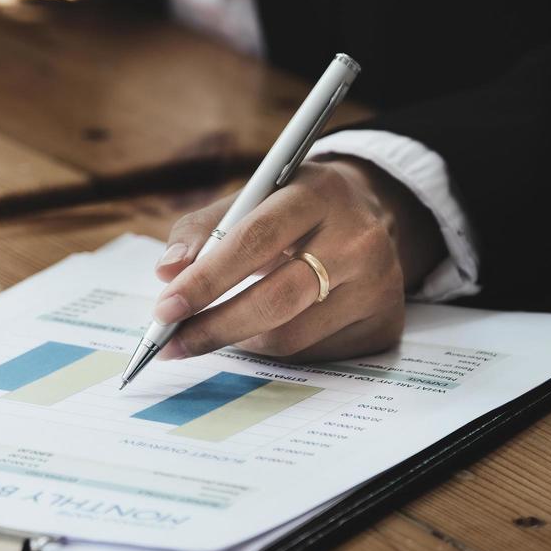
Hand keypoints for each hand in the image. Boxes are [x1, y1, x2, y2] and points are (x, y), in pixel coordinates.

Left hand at [152, 158, 442, 362]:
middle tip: (172, 344)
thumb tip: (167, 273)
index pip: (255, 240)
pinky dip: (277, 350)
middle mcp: (358, 239)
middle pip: (275, 300)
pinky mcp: (386, 325)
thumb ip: (201, 229)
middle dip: (214, 327)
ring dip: (241, 340)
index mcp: (318, 193)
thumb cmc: (292, 208)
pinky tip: (268, 329)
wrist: (372, 213)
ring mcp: (379, 286)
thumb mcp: (250, 197)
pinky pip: (313, 356)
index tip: (164, 309)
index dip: (206, 279)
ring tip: (216, 329)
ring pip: (290, 338)